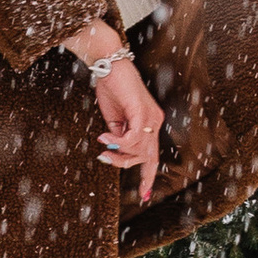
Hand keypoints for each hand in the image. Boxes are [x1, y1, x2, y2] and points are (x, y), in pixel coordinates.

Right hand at [64, 25, 161, 203]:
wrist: (109, 63)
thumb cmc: (110, 87)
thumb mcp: (113, 119)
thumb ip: (118, 136)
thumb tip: (115, 151)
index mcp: (149, 123)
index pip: (152, 155)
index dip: (148, 175)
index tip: (144, 194)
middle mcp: (155, 121)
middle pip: (147, 157)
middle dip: (130, 167)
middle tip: (106, 159)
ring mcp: (151, 117)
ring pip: (139, 150)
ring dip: (118, 152)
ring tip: (102, 143)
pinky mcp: (142, 111)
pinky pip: (134, 139)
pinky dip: (118, 142)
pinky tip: (105, 136)